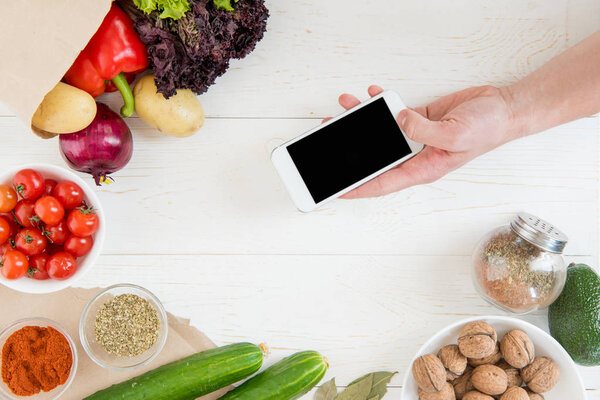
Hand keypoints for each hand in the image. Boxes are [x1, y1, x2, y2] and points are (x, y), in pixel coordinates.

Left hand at [330, 85, 520, 197]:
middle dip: (350, 152)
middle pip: (375, 158)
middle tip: (328, 139)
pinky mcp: (417, 119)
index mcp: (423, 168)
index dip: (358, 188)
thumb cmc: (486, 129)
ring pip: (379, 133)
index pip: (383, 183)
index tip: (337, 191)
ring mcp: (415, 137)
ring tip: (345, 108)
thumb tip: (397, 122)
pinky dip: (379, 103)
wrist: (502, 108)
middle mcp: (415, 156)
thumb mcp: (454, 134)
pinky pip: (391, 113)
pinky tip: (371, 94)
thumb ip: (422, 130)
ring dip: (361, 121)